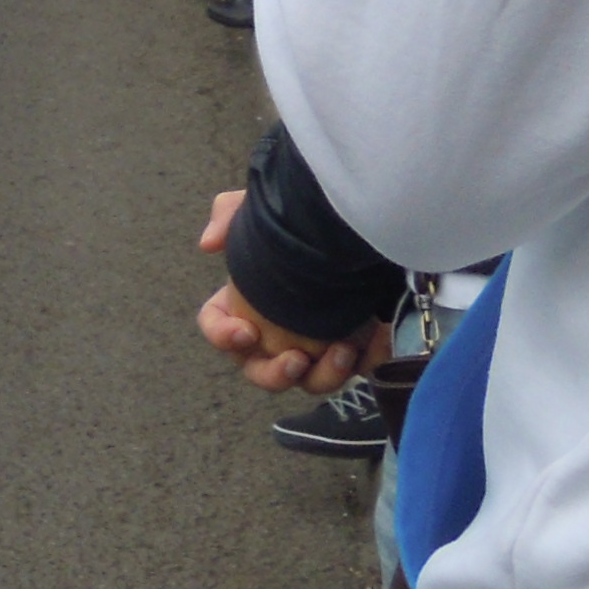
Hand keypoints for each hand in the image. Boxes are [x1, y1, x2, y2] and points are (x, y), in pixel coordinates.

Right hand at [195, 191, 386, 395]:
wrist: (357, 221)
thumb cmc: (299, 220)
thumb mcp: (262, 207)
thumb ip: (227, 215)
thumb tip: (209, 244)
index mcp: (242, 307)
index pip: (217, 329)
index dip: (223, 336)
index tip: (246, 331)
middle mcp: (275, 336)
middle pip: (261, 372)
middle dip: (276, 374)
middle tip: (296, 359)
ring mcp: (315, 345)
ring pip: (312, 381)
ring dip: (325, 375)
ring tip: (343, 350)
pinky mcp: (354, 346)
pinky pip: (361, 367)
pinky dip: (370, 358)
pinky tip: (379, 337)